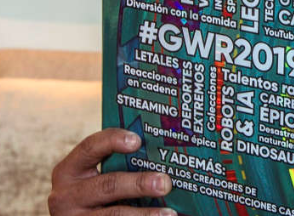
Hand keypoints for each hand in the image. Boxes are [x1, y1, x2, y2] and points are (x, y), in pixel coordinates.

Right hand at [49, 128, 174, 215]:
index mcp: (69, 170)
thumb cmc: (93, 191)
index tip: (137, 141)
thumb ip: (117, 164)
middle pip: (108, 185)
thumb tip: (160, 155)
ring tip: (169, 213)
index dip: (113, 141)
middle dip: (139, 184)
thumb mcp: (93, 175)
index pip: (90, 148)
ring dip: (145, 214)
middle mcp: (66, 196)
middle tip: (165, 183)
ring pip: (114, 214)